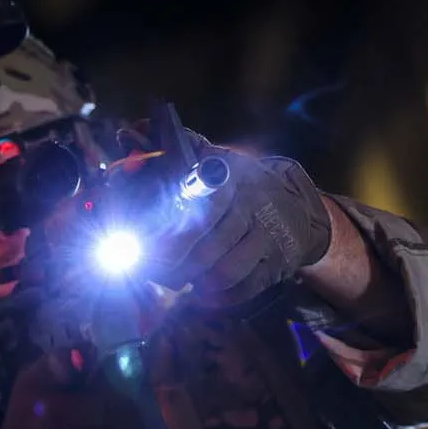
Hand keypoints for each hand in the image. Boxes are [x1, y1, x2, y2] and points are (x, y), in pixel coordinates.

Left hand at [136, 135, 333, 309]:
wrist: (298, 207)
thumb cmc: (237, 186)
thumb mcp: (210, 159)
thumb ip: (168, 149)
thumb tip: (129, 131)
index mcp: (227, 176)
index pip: (195, 204)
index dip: (166, 231)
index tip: (138, 243)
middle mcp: (251, 204)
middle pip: (203, 246)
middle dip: (169, 264)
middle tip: (150, 269)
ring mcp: (267, 236)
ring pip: (222, 271)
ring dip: (193, 281)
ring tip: (177, 278)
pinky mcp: (277, 263)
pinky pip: (242, 288)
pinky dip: (217, 297)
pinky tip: (201, 292)